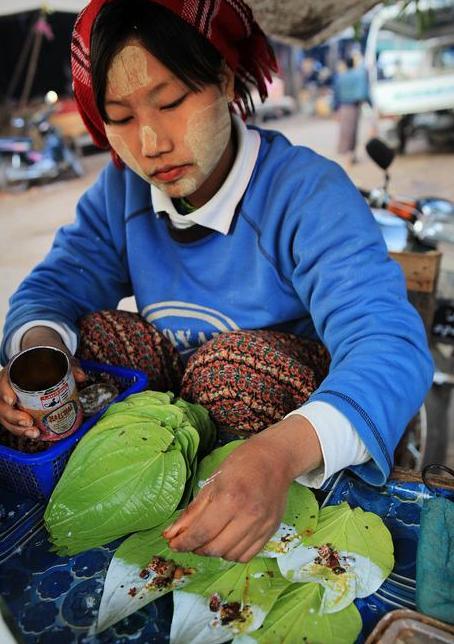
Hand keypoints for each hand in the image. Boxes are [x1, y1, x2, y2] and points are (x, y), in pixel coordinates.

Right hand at [0, 326, 85, 438]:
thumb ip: (71, 366)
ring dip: (18, 428)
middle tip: (28, 422)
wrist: (44, 357)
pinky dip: (22, 430)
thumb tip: (82, 377)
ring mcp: (10, 399)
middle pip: (2, 404)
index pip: (3, 380)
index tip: (12, 401)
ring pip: (6, 416)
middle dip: (13, 416)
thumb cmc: (49, 358)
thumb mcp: (60, 358)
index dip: (4, 391)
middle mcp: (8, 385)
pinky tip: (35, 435)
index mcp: (14, 370)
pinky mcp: (16, 410)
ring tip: (34, 433)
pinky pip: (14, 422)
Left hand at [163, 415, 321, 562]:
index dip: (184, 543)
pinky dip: (232, 553)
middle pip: (215, 548)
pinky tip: (227, 540)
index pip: (201, 532)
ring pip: (230, 555)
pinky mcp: (271, 531)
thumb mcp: (212, 482)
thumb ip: (192, 512)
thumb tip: (171, 534)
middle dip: (197, 548)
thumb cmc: (241, 464)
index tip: (173, 544)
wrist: (275, 458)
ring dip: (215, 551)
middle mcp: (248, 516)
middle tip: (190, 540)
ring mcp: (262, 525)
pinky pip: (247, 555)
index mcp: (230, 498)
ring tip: (210, 537)